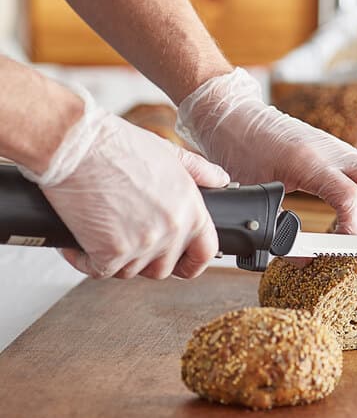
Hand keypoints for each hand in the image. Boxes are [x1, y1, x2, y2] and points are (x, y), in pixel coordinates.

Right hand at [19, 93, 228, 278]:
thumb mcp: (168, 153)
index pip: (205, 252)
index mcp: (190, 209)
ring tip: (102, 232)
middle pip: (164, 268)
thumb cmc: (116, 146)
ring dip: (116, 260)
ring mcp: (143, 244)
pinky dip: (87, 260)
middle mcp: (171, 230)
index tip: (182, 265)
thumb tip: (220, 179)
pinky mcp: (111, 253)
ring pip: (131, 272)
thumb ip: (198, 171)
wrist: (74, 145)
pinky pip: (101, 271)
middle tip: (126, 240)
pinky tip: (80, 243)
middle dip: (145, 260)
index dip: (194, 263)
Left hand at [176, 68, 356, 234]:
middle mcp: (330, 151)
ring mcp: (338, 149)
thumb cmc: (239, 150)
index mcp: (307, 160)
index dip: (353, 229)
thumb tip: (304, 259)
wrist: (235, 116)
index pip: (350, 196)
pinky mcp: (339, 151)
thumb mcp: (254, 193)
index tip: (340, 249)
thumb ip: (278, 227)